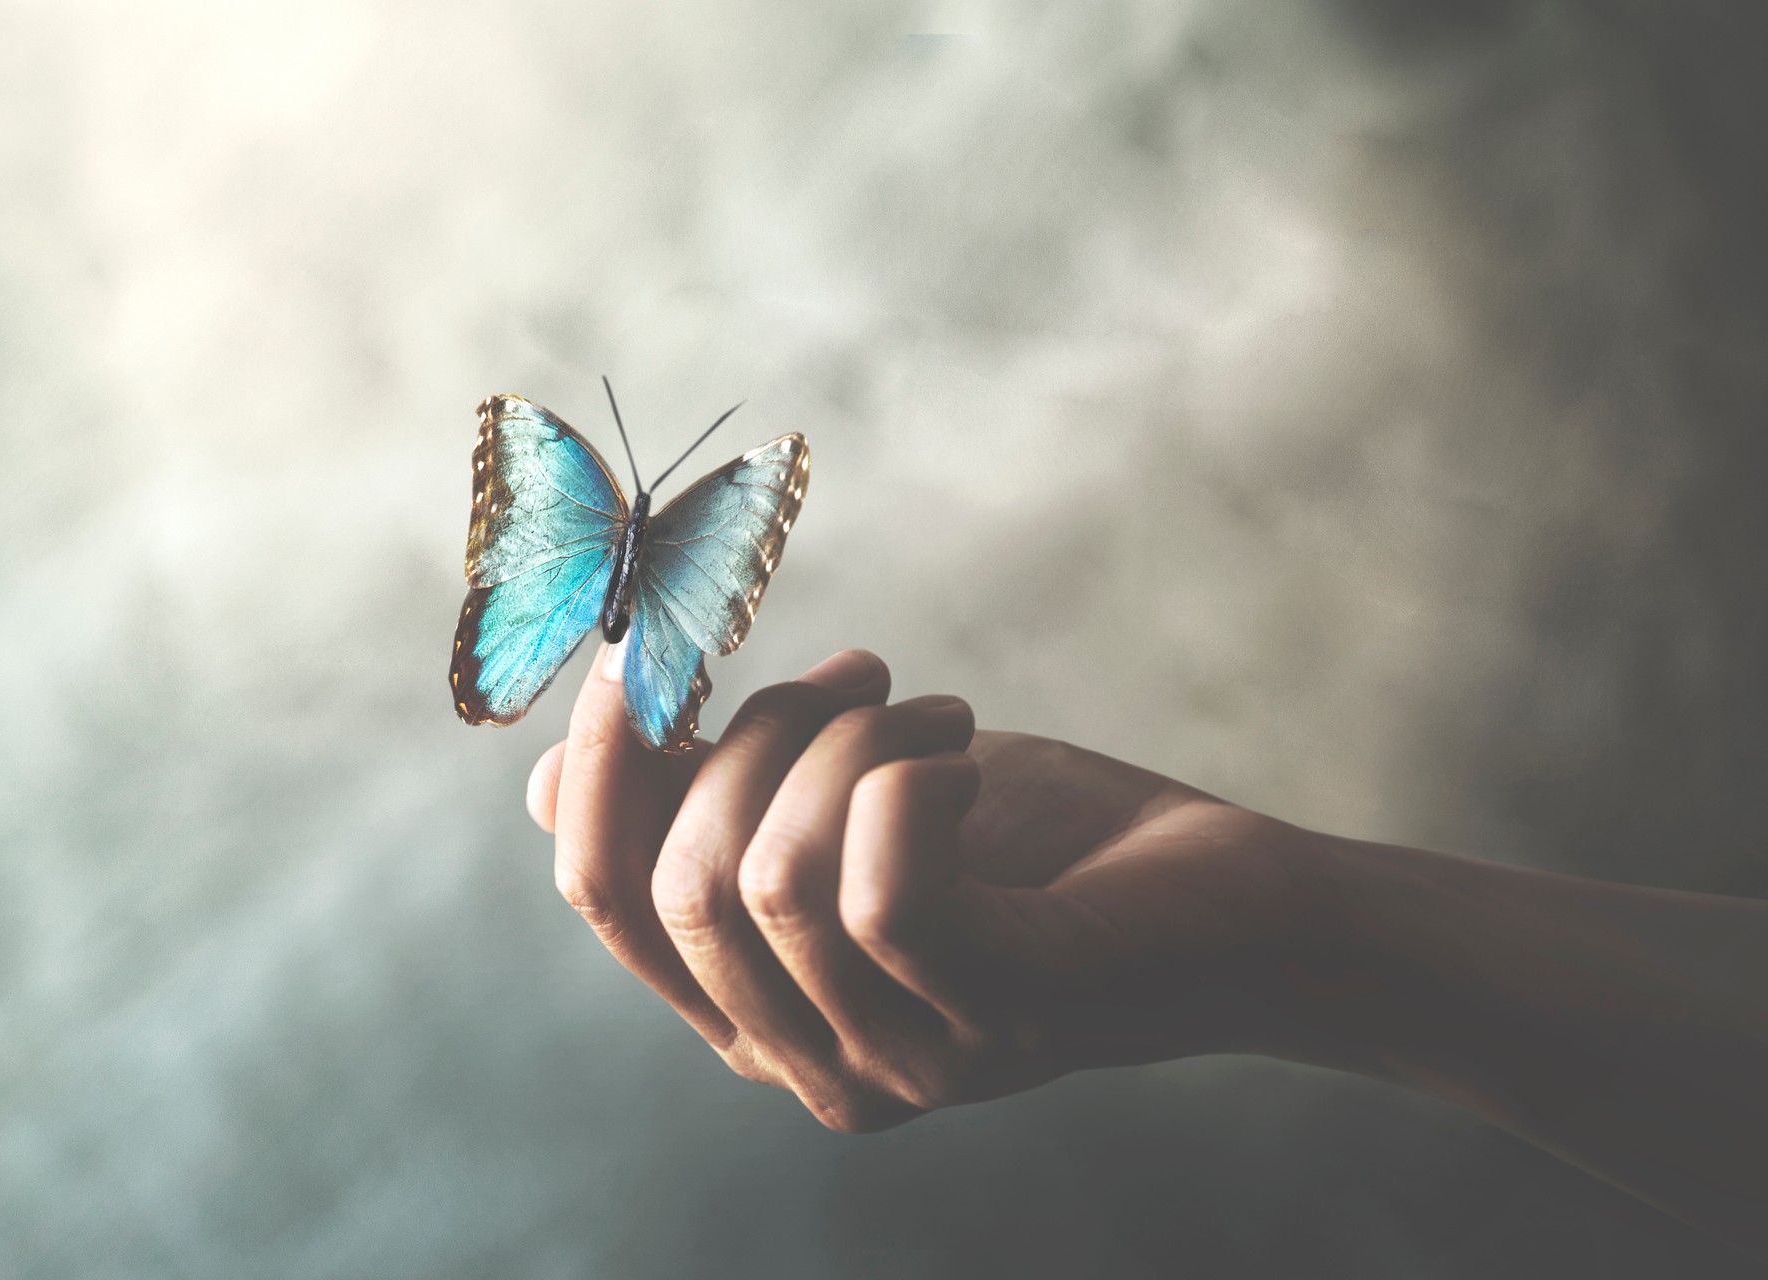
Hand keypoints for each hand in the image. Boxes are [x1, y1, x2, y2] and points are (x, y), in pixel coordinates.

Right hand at [528, 645, 1311, 1131]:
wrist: (1229, 904)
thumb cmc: (1036, 843)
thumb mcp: (842, 804)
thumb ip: (709, 802)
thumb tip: (538, 784)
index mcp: (757, 1010)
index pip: (607, 900)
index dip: (598, 766)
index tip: (639, 652)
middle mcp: (812, 1063)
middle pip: (679, 884)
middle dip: (757, 736)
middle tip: (868, 680)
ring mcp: (904, 1060)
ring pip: (774, 879)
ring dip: (850, 745)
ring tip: (939, 717)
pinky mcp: (996, 1018)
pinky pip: (881, 893)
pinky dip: (911, 779)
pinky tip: (970, 763)